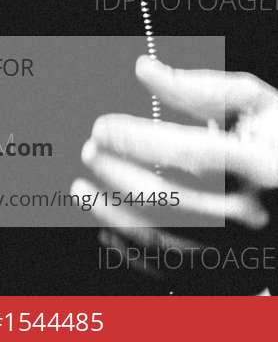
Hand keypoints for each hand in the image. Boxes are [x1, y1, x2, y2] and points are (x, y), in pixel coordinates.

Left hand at [72, 57, 277, 287]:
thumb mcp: (258, 105)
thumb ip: (203, 87)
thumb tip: (146, 70)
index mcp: (262, 166)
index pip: (190, 153)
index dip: (138, 140)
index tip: (103, 126)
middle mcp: (251, 213)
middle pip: (171, 199)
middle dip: (118, 174)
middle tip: (90, 151)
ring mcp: (239, 249)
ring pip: (164, 238)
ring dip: (113, 214)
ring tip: (82, 189)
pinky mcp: (227, 271)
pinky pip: (170, 269)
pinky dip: (131, 250)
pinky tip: (107, 227)